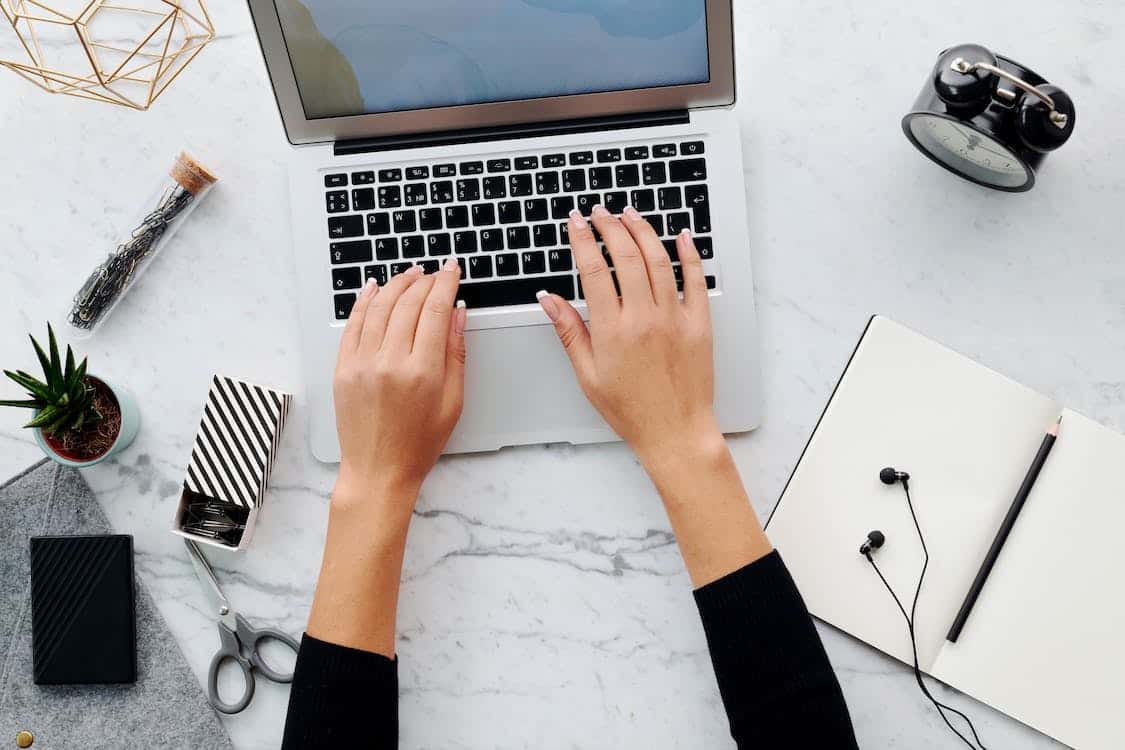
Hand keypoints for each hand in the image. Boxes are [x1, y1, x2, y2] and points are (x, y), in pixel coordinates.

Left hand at [333, 261, 466, 513]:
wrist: (378, 470)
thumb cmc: (419, 443)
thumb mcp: (453, 401)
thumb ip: (456, 353)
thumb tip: (457, 313)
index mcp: (423, 372)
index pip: (436, 311)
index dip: (446, 284)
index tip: (452, 270)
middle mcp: (390, 362)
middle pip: (408, 303)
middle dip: (425, 281)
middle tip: (435, 273)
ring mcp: (362, 364)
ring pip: (379, 307)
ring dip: (397, 284)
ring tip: (411, 274)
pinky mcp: (343, 368)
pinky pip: (353, 324)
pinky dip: (364, 301)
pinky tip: (375, 287)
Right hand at [537, 205, 720, 468]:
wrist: (675, 431)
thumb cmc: (631, 410)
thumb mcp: (588, 374)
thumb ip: (570, 331)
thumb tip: (549, 299)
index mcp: (613, 330)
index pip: (593, 270)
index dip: (582, 240)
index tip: (576, 223)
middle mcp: (644, 317)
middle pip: (626, 255)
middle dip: (610, 226)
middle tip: (599, 213)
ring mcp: (675, 317)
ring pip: (659, 259)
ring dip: (643, 231)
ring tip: (630, 215)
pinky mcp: (700, 323)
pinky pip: (696, 279)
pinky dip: (689, 253)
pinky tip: (681, 236)